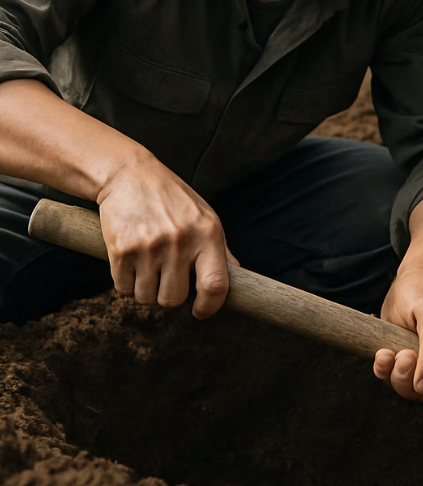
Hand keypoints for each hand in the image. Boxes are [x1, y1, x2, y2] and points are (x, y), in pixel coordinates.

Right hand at [96, 151, 238, 318]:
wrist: (129, 175)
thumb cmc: (171, 198)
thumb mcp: (204, 216)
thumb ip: (220, 249)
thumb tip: (237, 277)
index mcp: (208, 233)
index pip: (215, 285)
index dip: (209, 306)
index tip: (200, 310)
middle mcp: (181, 241)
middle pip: (174, 299)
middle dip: (168, 296)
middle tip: (166, 278)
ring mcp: (150, 246)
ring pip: (146, 298)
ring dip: (145, 290)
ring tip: (148, 265)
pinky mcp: (122, 249)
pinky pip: (123, 289)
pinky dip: (126, 283)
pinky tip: (131, 261)